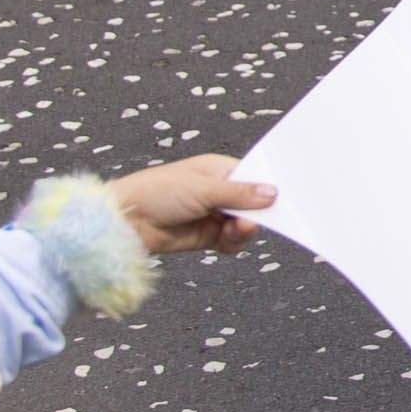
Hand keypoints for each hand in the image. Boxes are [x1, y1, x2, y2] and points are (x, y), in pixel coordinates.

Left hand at [104, 153, 273, 254]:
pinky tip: (228, 238)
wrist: (126, 222)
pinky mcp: (208, 236)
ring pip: (245, 223)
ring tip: (236, 229)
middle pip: (253, 202)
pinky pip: (233, 240)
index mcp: (219, 170)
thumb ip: (239, 193)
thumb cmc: (157, 192)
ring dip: (245, 228)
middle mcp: (219, 191)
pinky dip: (235, 241)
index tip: (285, 197)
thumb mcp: (203, 189)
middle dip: (258, 212)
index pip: (254, 176)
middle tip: (257, 218)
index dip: (269, 187)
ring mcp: (214, 214)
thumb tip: (273, 192)